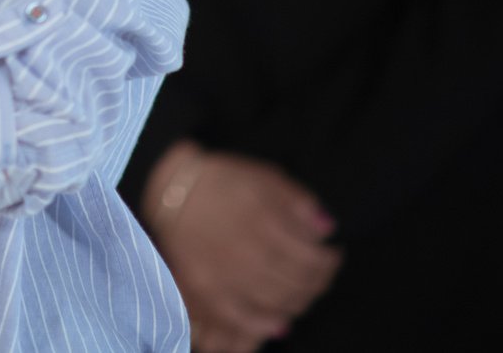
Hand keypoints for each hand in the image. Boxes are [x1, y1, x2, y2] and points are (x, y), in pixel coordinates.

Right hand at [142, 144, 339, 352]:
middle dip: (318, 281)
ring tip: (303, 292)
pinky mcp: (205, 290)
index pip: (310, 257)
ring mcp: (225, 274)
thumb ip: (298, 201)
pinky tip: (280, 323)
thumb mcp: (264, 176)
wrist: (170, 189)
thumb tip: (326, 228)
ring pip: (276, 302)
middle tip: (322, 274)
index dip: (329, 261)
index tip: (333, 254)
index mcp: (263, 221)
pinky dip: (265, 325)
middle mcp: (246, 251)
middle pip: (297, 283)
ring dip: (299, 302)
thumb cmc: (222, 180)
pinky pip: (242, 319)